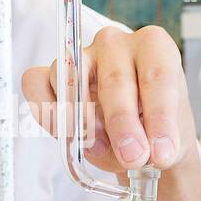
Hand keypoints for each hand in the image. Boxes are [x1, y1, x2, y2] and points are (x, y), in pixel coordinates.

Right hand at [21, 24, 196, 175]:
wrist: (135, 136)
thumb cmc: (153, 128)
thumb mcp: (163, 138)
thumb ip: (152, 140)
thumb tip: (134, 153)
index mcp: (155, 47)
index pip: (157, 75)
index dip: (160, 116)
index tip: (163, 152)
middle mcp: (117, 43)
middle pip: (115, 80)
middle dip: (123, 125)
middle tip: (132, 157)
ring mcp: (82, 54)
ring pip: (72, 77)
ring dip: (81, 119)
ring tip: (99, 147)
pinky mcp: (54, 72)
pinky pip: (36, 83)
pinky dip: (47, 112)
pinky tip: (68, 135)